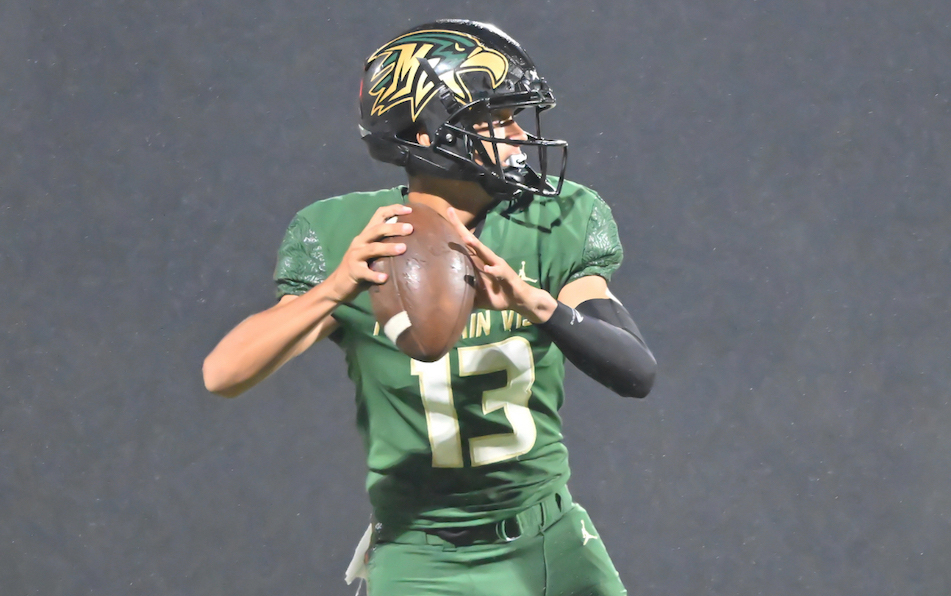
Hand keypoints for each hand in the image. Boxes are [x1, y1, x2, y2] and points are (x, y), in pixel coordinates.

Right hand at [326, 204, 412, 302]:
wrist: (339, 285)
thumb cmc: (362, 267)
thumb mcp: (373, 253)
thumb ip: (386, 244)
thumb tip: (413, 240)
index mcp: (366, 235)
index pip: (379, 215)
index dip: (393, 210)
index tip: (409, 210)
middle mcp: (360, 242)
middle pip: (377, 229)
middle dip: (394, 227)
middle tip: (410, 229)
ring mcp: (355, 256)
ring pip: (372, 248)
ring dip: (388, 248)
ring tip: (403, 248)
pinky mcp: (353, 271)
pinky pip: (365, 273)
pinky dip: (375, 275)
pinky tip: (384, 278)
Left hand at [446, 207, 556, 322]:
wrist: (518, 301)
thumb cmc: (497, 296)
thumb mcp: (477, 295)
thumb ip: (465, 290)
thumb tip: (448, 294)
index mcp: (478, 263)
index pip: (464, 245)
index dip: (455, 231)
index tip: (446, 213)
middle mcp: (487, 260)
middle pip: (472, 242)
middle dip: (461, 229)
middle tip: (450, 212)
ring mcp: (497, 266)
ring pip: (485, 253)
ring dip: (477, 246)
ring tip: (467, 239)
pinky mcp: (507, 275)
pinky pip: (499, 272)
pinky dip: (493, 270)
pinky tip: (488, 268)